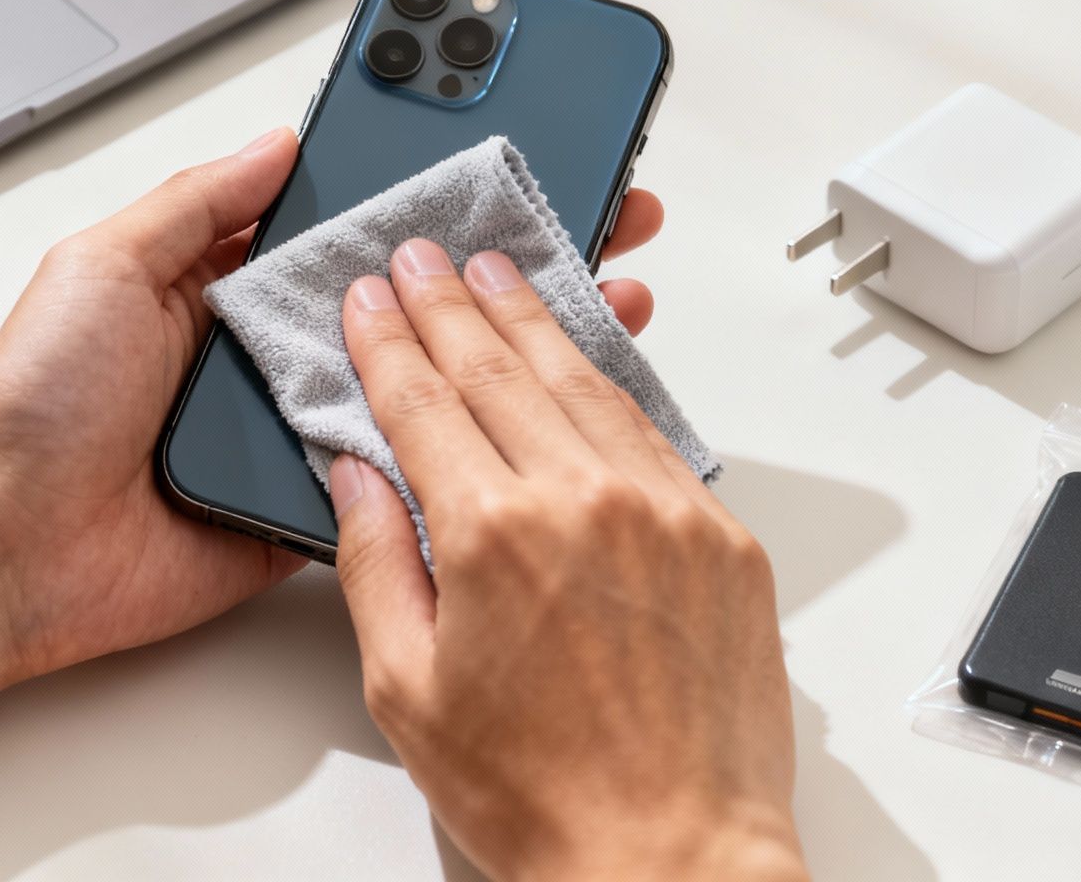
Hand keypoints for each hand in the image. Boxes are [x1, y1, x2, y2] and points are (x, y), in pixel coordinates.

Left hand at [0, 128, 666, 681]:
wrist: (11, 551)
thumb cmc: (37, 405)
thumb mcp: (105, 265)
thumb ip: (198, 202)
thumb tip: (281, 139)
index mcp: (234, 287)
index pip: (354, 227)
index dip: (427, 194)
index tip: (506, 156)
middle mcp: (281, 355)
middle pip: (411, 301)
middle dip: (500, 262)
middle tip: (595, 216)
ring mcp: (305, 432)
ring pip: (425, 386)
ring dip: (506, 351)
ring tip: (598, 299)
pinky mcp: (318, 509)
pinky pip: (401, 476)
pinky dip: (462, 452)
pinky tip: (537, 411)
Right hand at [330, 240, 805, 881]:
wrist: (671, 861)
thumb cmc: (542, 796)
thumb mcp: (407, 689)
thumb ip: (376, 562)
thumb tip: (358, 474)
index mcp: (495, 532)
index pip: (424, 401)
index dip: (388, 342)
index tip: (369, 299)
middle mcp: (586, 500)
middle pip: (502, 369)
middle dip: (451, 306)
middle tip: (423, 259)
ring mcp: (665, 511)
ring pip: (585, 382)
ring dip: (532, 319)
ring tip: (496, 275)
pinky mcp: (721, 538)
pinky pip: (654, 433)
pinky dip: (609, 383)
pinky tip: (583, 359)